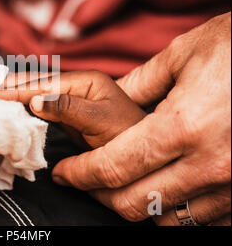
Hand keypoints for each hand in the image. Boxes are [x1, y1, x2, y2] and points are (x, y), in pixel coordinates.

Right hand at [0, 70, 145, 148]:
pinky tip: (3, 104)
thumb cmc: (130, 136)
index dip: (14, 87)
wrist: (146, 157)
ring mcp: (69, 100)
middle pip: (33, 83)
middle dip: (5, 83)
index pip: (41, 83)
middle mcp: (74, 86)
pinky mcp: (65, 115)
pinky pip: (37, 109)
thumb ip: (69, 108)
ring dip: (7, 92)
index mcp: (84, 81)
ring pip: (32, 94)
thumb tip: (35, 99)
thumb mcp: (101, 121)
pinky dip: (17, 106)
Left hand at [52, 12, 230, 224]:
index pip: (112, 166)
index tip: (63, 172)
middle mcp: (209, 163)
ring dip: (137, 205)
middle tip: (85, 180)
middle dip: (100, 195)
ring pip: (168, 218)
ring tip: (122, 184)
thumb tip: (105, 97)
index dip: (80, 173)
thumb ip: (139, 82)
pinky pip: (203, 218)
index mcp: (182, 126)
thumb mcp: (183, 55)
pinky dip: (175, 211)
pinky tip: (164, 188)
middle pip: (134, 203)